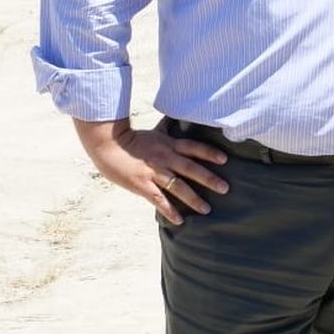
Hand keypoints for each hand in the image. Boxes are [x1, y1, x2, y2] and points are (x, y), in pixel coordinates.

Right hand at [75, 119, 228, 225]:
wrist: (107, 146)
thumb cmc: (133, 139)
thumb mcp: (155, 131)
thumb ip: (170, 126)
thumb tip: (180, 112)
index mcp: (169, 145)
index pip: (194, 147)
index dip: (210, 153)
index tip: (225, 159)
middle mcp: (165, 158)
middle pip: (190, 168)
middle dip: (209, 179)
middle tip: (226, 189)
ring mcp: (154, 172)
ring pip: (177, 187)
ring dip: (193, 199)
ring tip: (207, 209)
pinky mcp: (142, 185)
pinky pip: (158, 200)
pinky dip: (169, 211)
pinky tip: (180, 221)